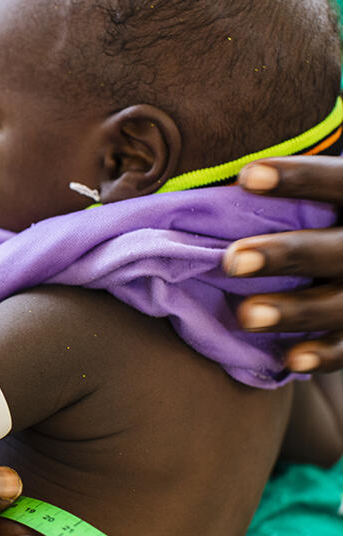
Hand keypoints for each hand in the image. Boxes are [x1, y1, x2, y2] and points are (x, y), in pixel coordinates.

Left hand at [224, 157, 342, 372]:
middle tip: (232, 260)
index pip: (338, 181)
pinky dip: (323, 355)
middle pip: (336, 249)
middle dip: (285, 254)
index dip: (299, 177)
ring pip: (340, 303)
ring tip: (246, 316)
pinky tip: (291, 359)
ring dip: (294, 310)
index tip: (245, 176)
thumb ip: (283, 202)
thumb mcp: (317, 208)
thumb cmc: (318, 226)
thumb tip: (206, 194)